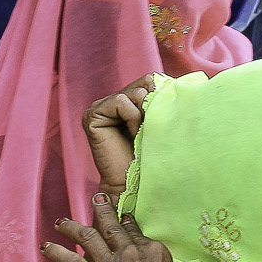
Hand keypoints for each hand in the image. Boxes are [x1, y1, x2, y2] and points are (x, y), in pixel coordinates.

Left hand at [42, 193, 192, 261]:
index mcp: (153, 251)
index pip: (133, 229)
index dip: (122, 220)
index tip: (117, 215)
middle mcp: (132, 253)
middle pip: (111, 225)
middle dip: (100, 209)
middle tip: (93, 199)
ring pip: (87, 237)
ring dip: (71, 227)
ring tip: (61, 222)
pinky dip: (57, 253)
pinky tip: (47, 248)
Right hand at [82, 76, 159, 196]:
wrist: (134, 182)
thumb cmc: (150, 155)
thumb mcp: (160, 121)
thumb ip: (160, 98)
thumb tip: (169, 80)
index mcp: (128, 100)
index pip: (151, 80)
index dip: (164, 94)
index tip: (167, 116)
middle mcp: (113, 101)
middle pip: (145, 81)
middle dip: (156, 103)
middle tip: (154, 126)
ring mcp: (100, 106)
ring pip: (136, 91)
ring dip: (145, 114)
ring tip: (142, 134)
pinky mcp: (93, 115)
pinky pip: (121, 101)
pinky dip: (132, 118)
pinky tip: (133, 135)